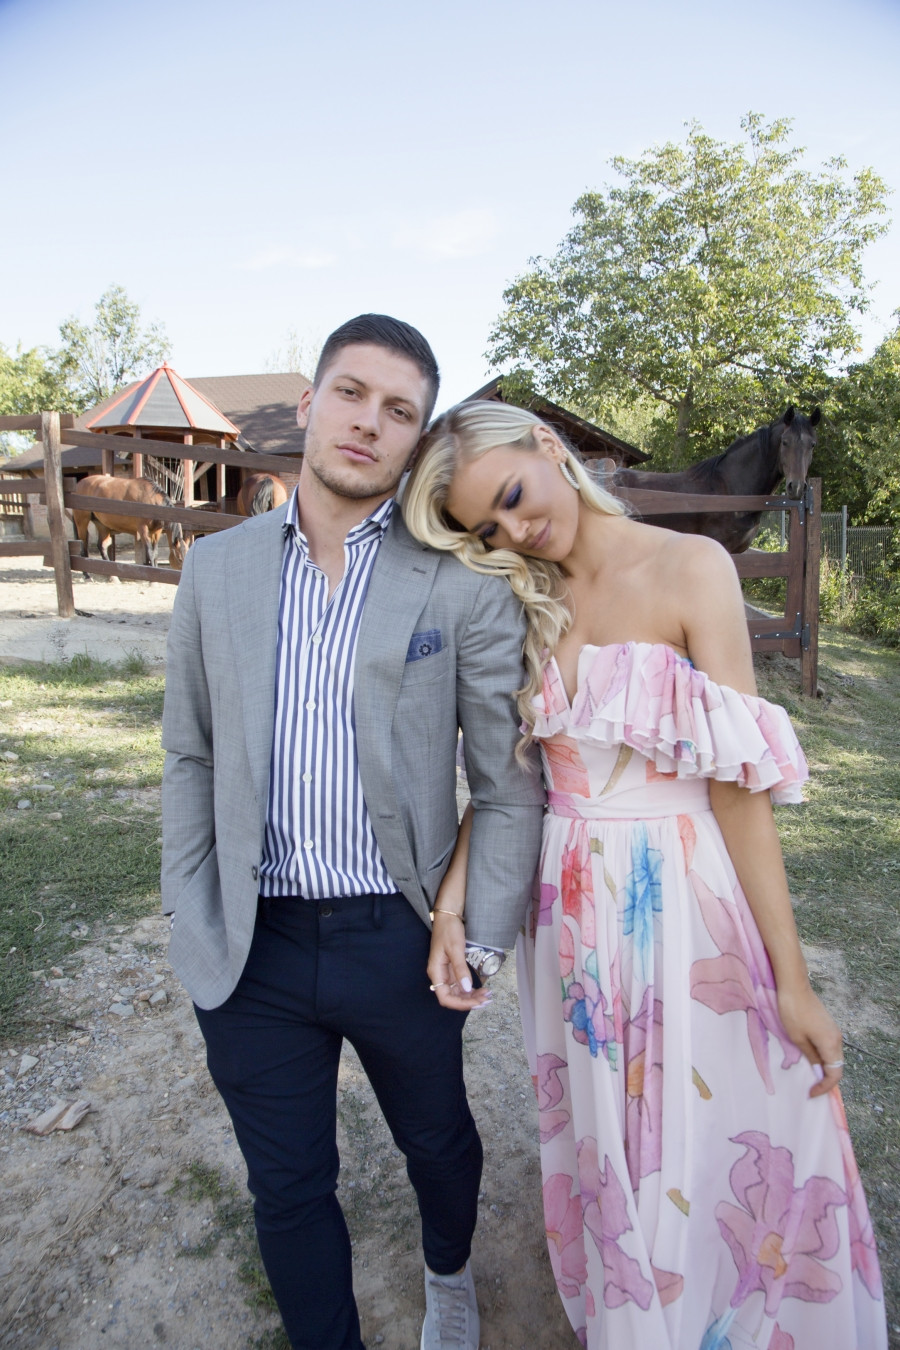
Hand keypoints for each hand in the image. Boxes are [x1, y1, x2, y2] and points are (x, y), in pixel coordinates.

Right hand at [427, 912, 490, 1011]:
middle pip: (453, 997)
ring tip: (487, 996)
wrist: (448, 916)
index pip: (445, 997)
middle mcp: (440, 975)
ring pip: (458, 992)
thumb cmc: (449, 930)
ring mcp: (446, 973)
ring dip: (472, 996)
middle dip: (469, 1001)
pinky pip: (461, 984)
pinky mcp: (452, 969)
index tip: (476, 1003)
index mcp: (436, 972)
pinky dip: (471, 989)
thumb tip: (467, 989)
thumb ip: (460, 969)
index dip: (460, 1004)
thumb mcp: (455, 948)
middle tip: (487, 1000)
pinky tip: (482, 989)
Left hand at [776, 982, 843, 1097]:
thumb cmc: (793, 1012)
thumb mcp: (798, 1039)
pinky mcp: (828, 1026)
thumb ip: (810, 1056)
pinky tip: (811, 1060)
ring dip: (824, 1069)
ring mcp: (833, 1031)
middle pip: (837, 1067)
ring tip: (809, 1077)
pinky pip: (829, 1048)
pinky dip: (822, 1058)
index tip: (811, 1093)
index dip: (824, 1087)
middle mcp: (837, 1039)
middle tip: (810, 1089)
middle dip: (825, 1080)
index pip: (835, 1074)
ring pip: (833, 1057)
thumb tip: (817, 1071)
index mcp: (831, 1044)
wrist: (794, 986)